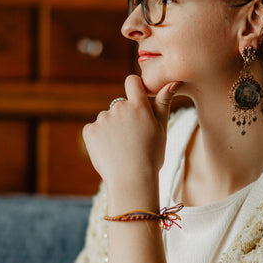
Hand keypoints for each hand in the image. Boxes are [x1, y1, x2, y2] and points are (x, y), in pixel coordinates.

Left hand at [83, 74, 179, 204]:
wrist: (132, 181)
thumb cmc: (151, 156)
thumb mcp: (162, 129)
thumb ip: (163, 103)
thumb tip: (172, 81)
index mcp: (138, 105)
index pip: (132, 81)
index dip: (135, 88)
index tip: (138, 101)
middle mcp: (119, 108)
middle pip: (120, 105)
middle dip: (125, 117)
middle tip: (133, 139)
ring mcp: (102, 119)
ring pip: (107, 119)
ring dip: (113, 129)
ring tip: (122, 148)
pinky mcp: (90, 131)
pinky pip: (95, 130)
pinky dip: (100, 139)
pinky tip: (110, 151)